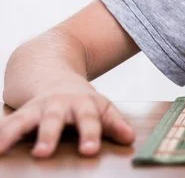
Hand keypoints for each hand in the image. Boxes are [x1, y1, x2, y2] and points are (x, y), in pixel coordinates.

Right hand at [0, 84, 134, 157]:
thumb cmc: (82, 101)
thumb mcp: (101, 108)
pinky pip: (7, 124)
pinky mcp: (20, 113)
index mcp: (83, 104)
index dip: (90, 135)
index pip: (89, 120)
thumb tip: (129, 138)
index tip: (89, 151)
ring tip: (1, 149)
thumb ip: (114, 123)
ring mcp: (37, 108)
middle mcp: (58, 105)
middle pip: (54, 120)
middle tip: (43, 153)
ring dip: (12, 134)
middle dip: (48, 136)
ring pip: (24, 120)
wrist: (54, 74)